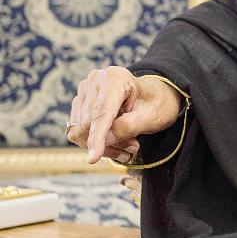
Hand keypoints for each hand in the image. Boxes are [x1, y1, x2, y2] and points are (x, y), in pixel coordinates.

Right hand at [66, 66, 183, 164]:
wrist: (156, 96)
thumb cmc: (158, 103)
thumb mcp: (152, 116)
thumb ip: (128, 127)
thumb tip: (102, 141)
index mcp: (116, 78)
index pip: (101, 113)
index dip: (97, 137)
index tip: (93, 159)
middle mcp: (95, 81)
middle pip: (88, 124)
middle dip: (109, 143)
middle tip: (133, 148)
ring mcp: (85, 91)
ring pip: (81, 130)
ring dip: (104, 145)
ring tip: (129, 145)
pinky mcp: (80, 103)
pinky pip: (78, 131)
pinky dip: (95, 142)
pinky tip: (116, 143)